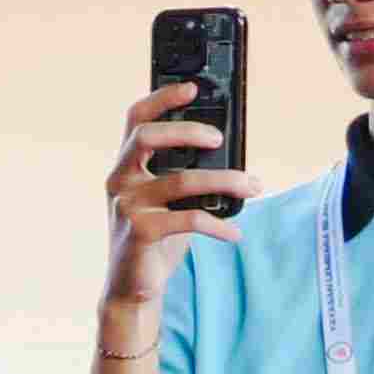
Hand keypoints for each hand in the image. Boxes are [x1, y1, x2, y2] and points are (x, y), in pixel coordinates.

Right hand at [110, 80, 257, 305]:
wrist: (132, 285)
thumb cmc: (156, 235)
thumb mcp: (166, 198)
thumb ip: (183, 172)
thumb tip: (229, 150)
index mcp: (126, 167)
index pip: (135, 121)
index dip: (162, 99)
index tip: (193, 88)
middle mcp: (120, 181)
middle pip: (146, 137)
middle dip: (189, 131)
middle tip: (219, 139)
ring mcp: (126, 206)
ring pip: (182, 181)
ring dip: (226, 181)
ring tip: (253, 186)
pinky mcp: (139, 233)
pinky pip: (189, 219)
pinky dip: (219, 225)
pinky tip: (234, 232)